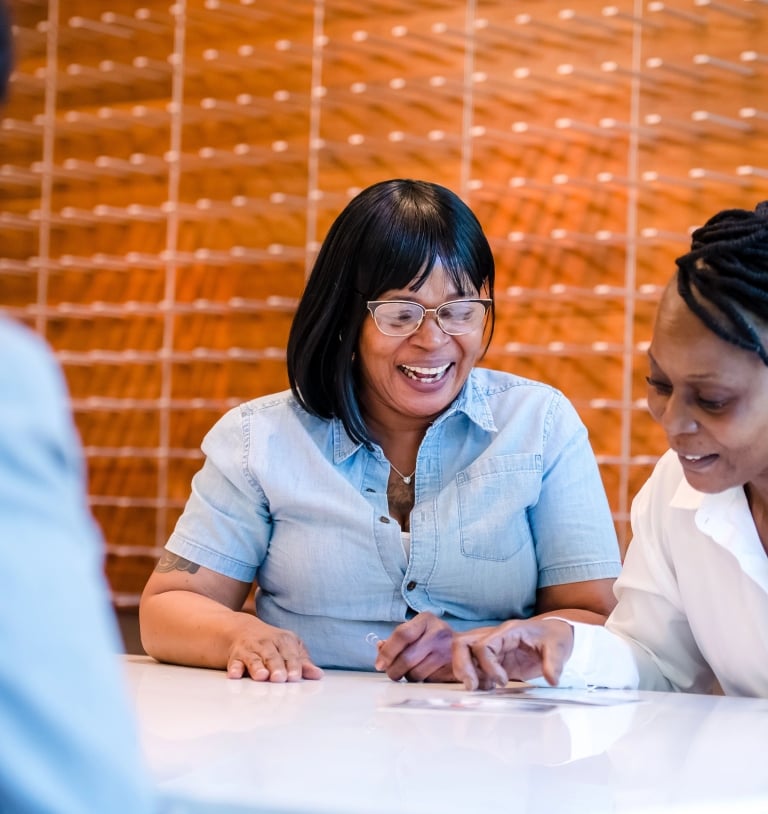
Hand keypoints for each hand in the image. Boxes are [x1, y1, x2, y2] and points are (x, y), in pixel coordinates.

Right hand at [226, 619, 323, 681]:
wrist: (241, 629)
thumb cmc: (272, 643)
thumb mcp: (289, 647)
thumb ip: (303, 662)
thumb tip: (318, 675)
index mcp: (284, 641)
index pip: (291, 655)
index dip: (293, 666)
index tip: (295, 677)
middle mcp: (267, 644)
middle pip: (273, 657)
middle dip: (276, 667)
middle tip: (279, 679)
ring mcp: (250, 649)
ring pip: (254, 659)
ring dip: (257, 668)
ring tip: (261, 676)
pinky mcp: (236, 656)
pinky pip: (235, 662)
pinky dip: (235, 668)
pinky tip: (235, 675)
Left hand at [374, 612, 455, 682]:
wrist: (463, 646)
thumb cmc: (431, 638)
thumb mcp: (415, 630)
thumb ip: (395, 640)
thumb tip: (380, 648)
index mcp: (426, 619)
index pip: (402, 635)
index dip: (388, 652)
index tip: (379, 664)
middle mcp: (439, 632)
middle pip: (407, 658)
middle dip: (394, 670)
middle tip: (392, 672)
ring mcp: (448, 651)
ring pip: (416, 674)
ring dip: (408, 676)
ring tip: (411, 670)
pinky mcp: (453, 669)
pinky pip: (428, 681)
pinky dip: (421, 681)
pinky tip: (425, 673)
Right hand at [452, 619, 574, 690]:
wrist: (556, 634)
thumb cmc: (554, 637)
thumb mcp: (559, 648)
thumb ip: (554, 663)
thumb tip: (552, 680)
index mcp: (508, 631)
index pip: (483, 645)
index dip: (488, 665)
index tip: (503, 681)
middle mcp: (495, 637)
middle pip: (462, 643)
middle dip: (462, 665)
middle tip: (472, 686)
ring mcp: (492, 647)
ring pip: (463, 652)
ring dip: (465, 672)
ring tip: (479, 688)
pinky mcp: (494, 658)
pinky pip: (473, 664)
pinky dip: (474, 677)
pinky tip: (487, 687)